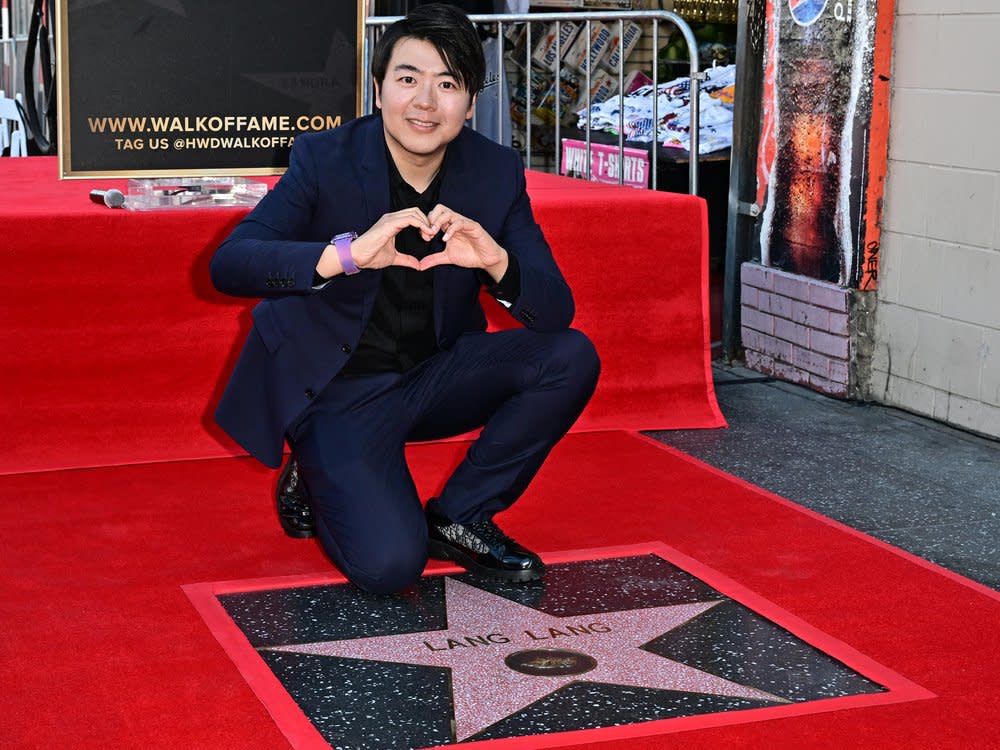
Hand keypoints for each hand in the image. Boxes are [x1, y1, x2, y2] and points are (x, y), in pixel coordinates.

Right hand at [315, 208, 432, 276]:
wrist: (357, 256)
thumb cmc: (371, 255)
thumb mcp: (394, 258)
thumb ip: (406, 259)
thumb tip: (418, 265)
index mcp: (393, 223)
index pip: (413, 216)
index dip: (424, 224)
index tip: (428, 237)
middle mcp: (392, 218)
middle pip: (416, 211)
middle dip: (427, 222)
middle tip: (431, 236)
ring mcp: (390, 219)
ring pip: (415, 213)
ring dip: (425, 223)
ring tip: (429, 235)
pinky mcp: (389, 224)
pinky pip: (410, 219)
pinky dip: (421, 224)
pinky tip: (425, 233)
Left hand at [419, 205, 508, 280]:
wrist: (486, 260)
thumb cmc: (469, 255)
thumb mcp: (448, 257)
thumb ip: (434, 259)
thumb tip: (420, 265)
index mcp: (448, 226)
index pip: (434, 215)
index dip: (426, 224)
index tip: (424, 237)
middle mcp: (455, 221)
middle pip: (440, 208)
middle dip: (431, 219)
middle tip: (428, 233)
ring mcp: (464, 223)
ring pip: (449, 213)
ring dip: (438, 222)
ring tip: (434, 234)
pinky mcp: (473, 226)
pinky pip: (460, 222)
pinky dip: (451, 229)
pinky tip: (446, 239)